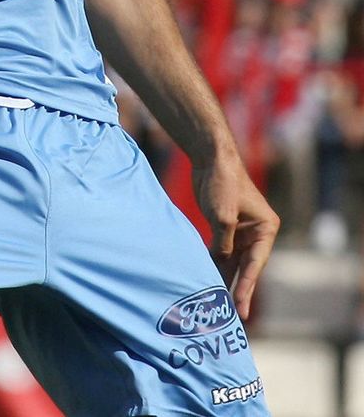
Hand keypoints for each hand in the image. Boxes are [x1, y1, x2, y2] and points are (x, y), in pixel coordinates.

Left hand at [192, 154, 279, 318]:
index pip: (255, 263)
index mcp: (266, 229)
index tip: (240, 306)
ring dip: (225, 279)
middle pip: (247, 266)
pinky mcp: (224, 227)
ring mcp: (240, 231)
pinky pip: (221, 251)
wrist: (209, 159)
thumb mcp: (223, 216)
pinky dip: (214, 264)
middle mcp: (257, 233)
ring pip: (233, 261)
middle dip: (238, 289)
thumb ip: (224, 242)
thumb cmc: (222, 183)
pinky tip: (208, 280)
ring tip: (220, 304)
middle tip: (234, 315)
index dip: (246, 286)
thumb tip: (220, 263)